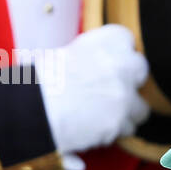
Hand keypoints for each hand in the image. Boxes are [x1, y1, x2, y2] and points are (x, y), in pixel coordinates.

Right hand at [39, 25, 149, 159]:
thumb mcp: (53, 58)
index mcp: (100, 43)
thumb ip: (78, 57)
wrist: (30, 112)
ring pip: (140, 104)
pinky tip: (97, 129)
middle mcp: (118, 66)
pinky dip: (115, 131)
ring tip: (103, 115)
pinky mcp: (120, 121)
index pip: (124, 38)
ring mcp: (123, 95)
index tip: (110, 60)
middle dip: (130, 79)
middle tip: (112, 88)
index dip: (117, 51)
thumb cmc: (34, 84)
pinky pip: (128, 128)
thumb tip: (71, 62)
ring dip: (126, 111)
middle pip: (140, 68)